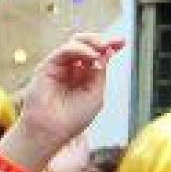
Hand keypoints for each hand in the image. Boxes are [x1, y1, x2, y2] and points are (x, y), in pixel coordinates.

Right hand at [14, 32, 122, 155]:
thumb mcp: (95, 94)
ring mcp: (60, 67)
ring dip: (92, 42)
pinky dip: (79, 49)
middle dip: (102, 41)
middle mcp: (72, 70)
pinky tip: (91, 56)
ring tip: (103, 47)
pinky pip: (64, 51)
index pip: (98, 56)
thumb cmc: (72, 118)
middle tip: (114, 42)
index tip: (122, 42)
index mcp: (85, 78)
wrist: (51, 130)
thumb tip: (104, 53)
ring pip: (75, 43)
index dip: (110, 47)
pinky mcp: (47, 66)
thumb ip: (99, 74)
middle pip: (87, 46)